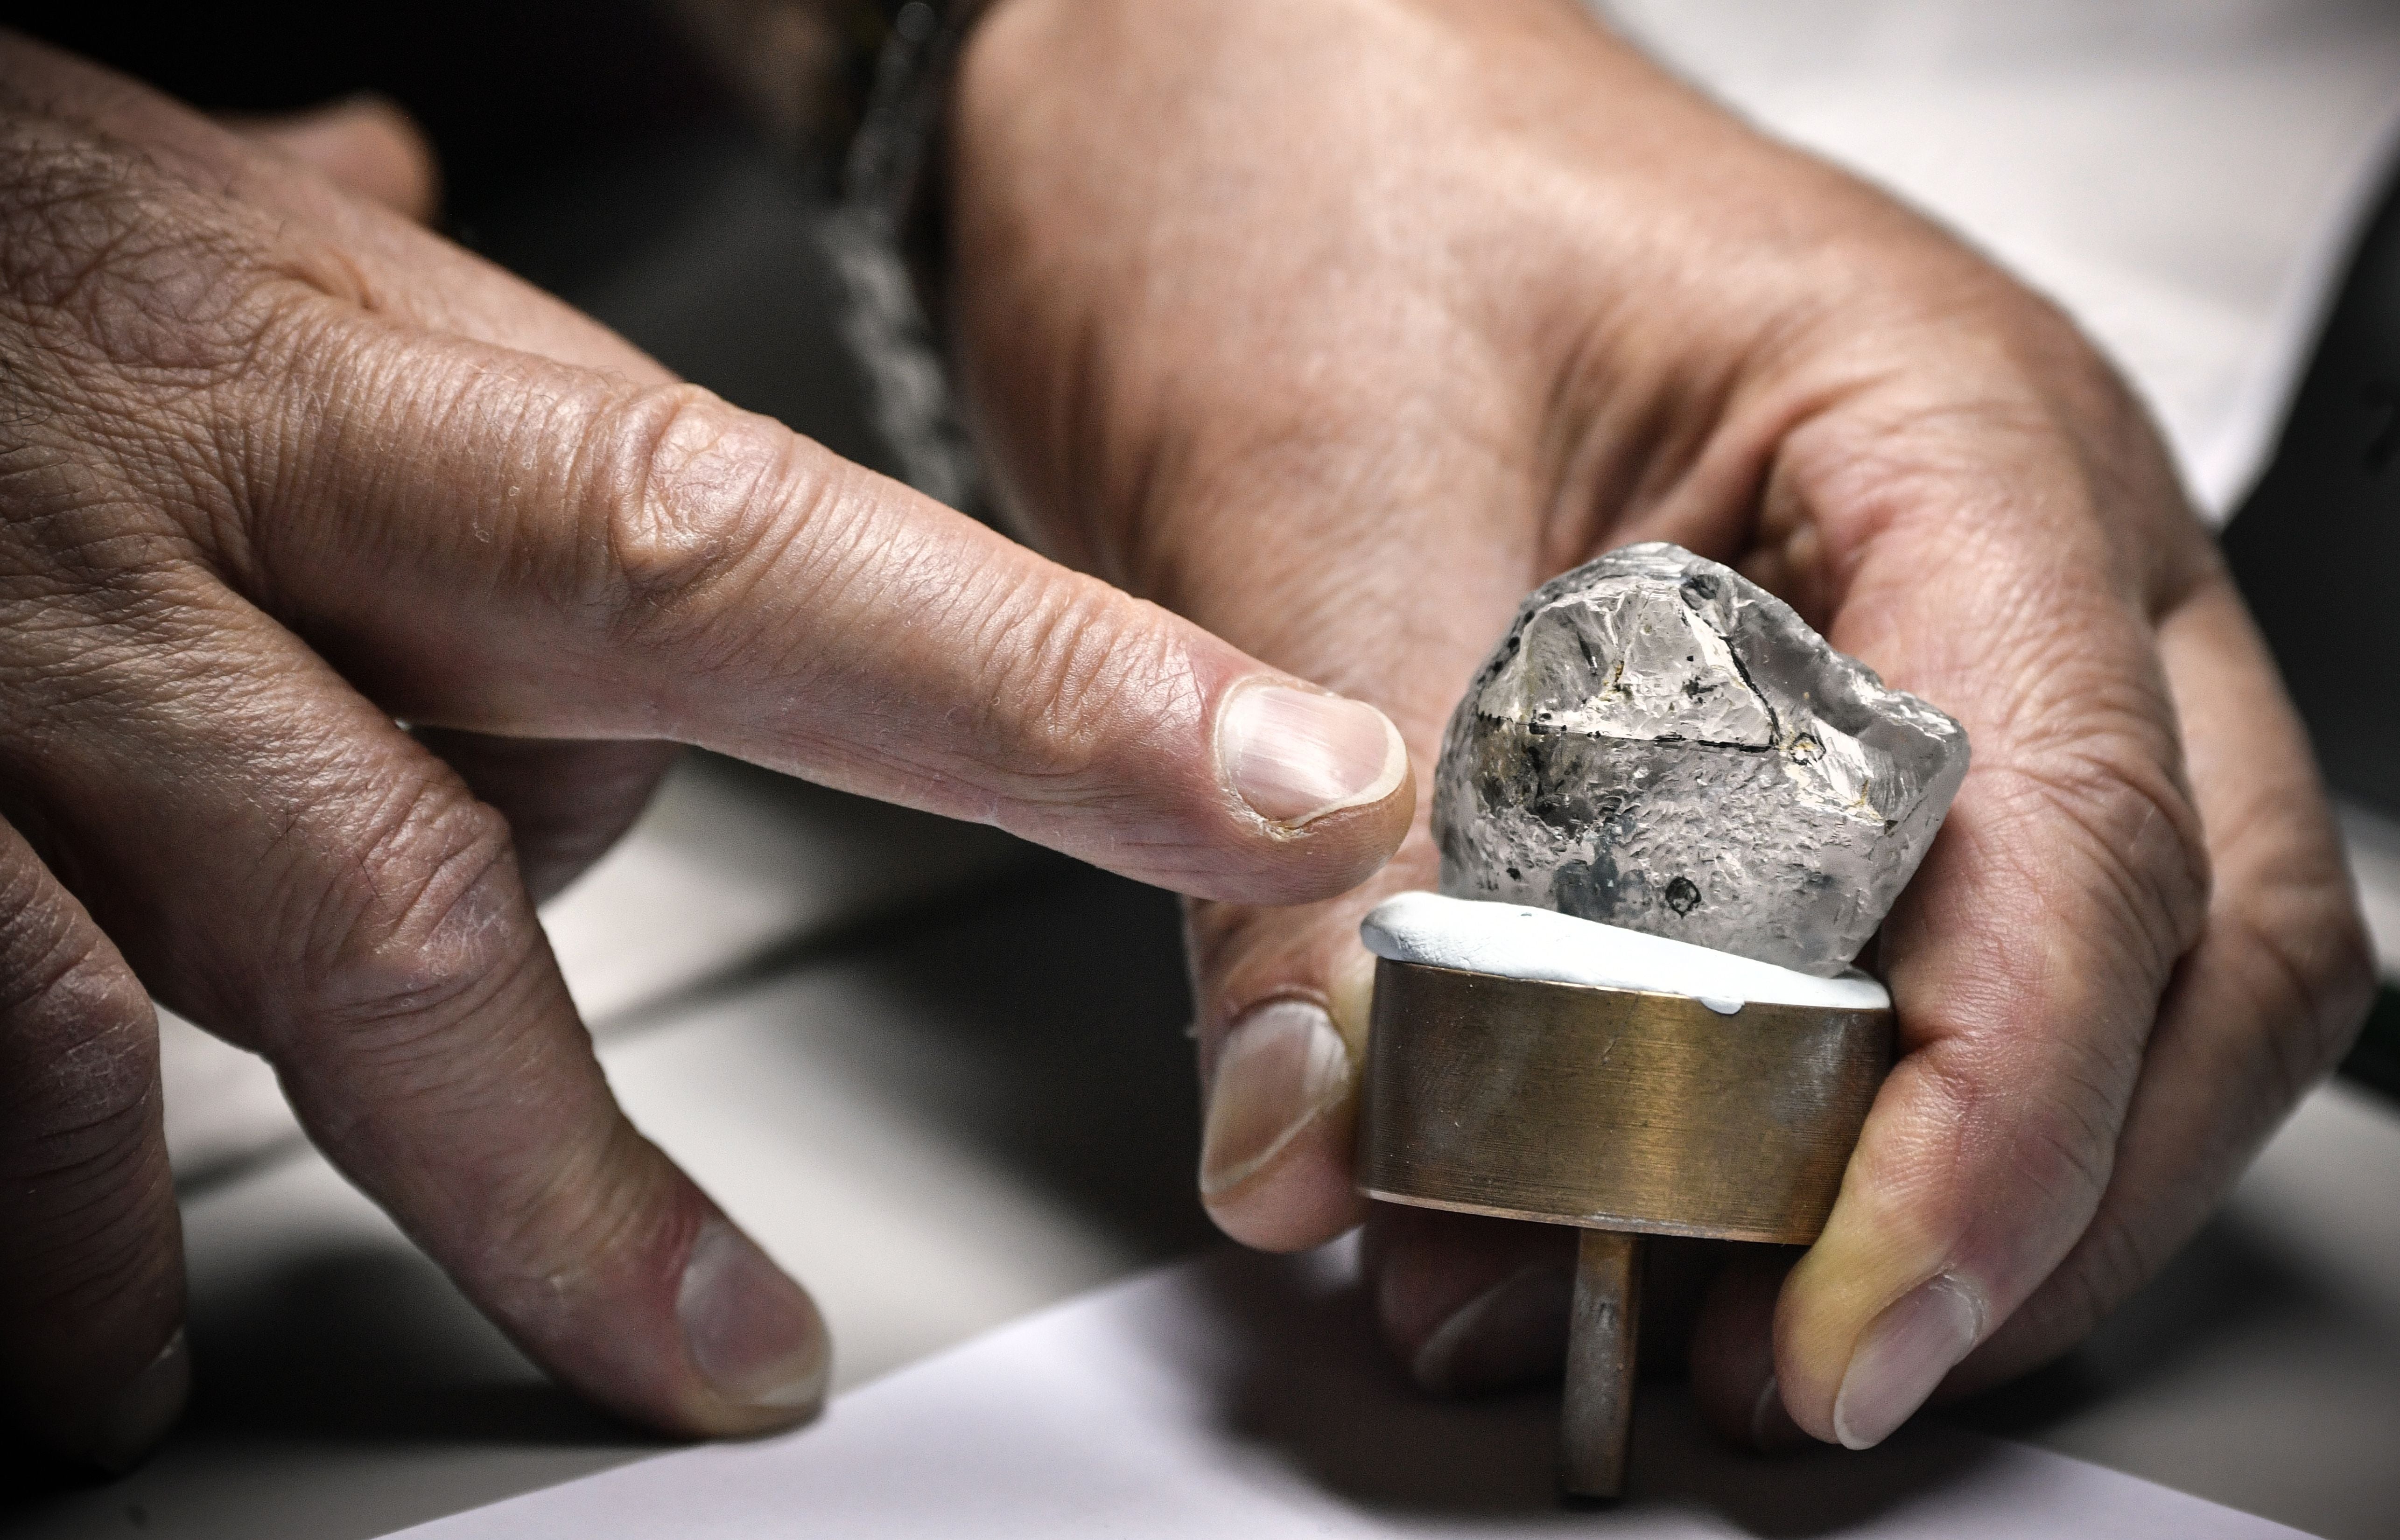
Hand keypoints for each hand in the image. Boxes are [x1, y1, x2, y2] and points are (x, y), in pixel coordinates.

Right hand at [0, 36, 1412, 1471]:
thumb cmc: (37, 260)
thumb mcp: (282, 255)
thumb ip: (441, 365)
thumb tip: (505, 324)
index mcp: (394, 403)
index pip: (787, 561)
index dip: (1060, 694)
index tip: (1300, 804)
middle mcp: (214, 546)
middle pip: (472, 862)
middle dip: (605, 1150)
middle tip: (736, 1355)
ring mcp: (17, 693)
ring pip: (262, 981)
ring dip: (415, 1197)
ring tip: (557, 1356)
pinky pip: (3, 1057)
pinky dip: (57, 1209)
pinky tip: (94, 1329)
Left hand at [947, 0, 2372, 1448]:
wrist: (1211, 69)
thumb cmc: (1293, 154)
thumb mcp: (1299, 468)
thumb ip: (1313, 828)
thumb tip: (1322, 1135)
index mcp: (1942, 428)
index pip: (2084, 832)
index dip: (1996, 1124)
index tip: (1846, 1319)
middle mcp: (1990, 541)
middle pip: (2174, 941)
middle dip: (2014, 1190)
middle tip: (1791, 1364)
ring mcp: (1910, 630)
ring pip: (2072, 976)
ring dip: (1909, 1182)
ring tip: (1700, 1325)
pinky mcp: (1780, 709)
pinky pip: (1873, 951)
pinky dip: (1777, 1117)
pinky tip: (1627, 1202)